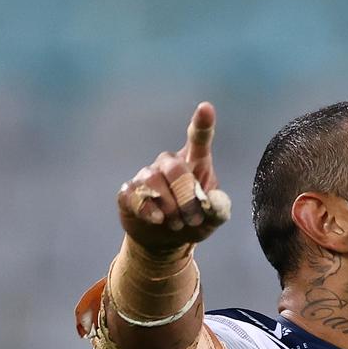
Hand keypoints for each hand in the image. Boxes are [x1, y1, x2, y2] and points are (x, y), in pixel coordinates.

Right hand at [116, 102, 230, 251]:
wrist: (166, 240)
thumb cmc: (193, 221)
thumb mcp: (213, 219)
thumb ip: (218, 209)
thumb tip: (212, 201)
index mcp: (194, 163)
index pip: (198, 139)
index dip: (202, 124)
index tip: (206, 107)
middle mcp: (169, 164)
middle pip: (176, 168)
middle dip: (187, 197)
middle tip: (193, 219)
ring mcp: (147, 176)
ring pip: (154, 183)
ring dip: (170, 208)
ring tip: (178, 223)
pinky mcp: (129, 192)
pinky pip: (134, 195)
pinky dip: (148, 209)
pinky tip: (157, 219)